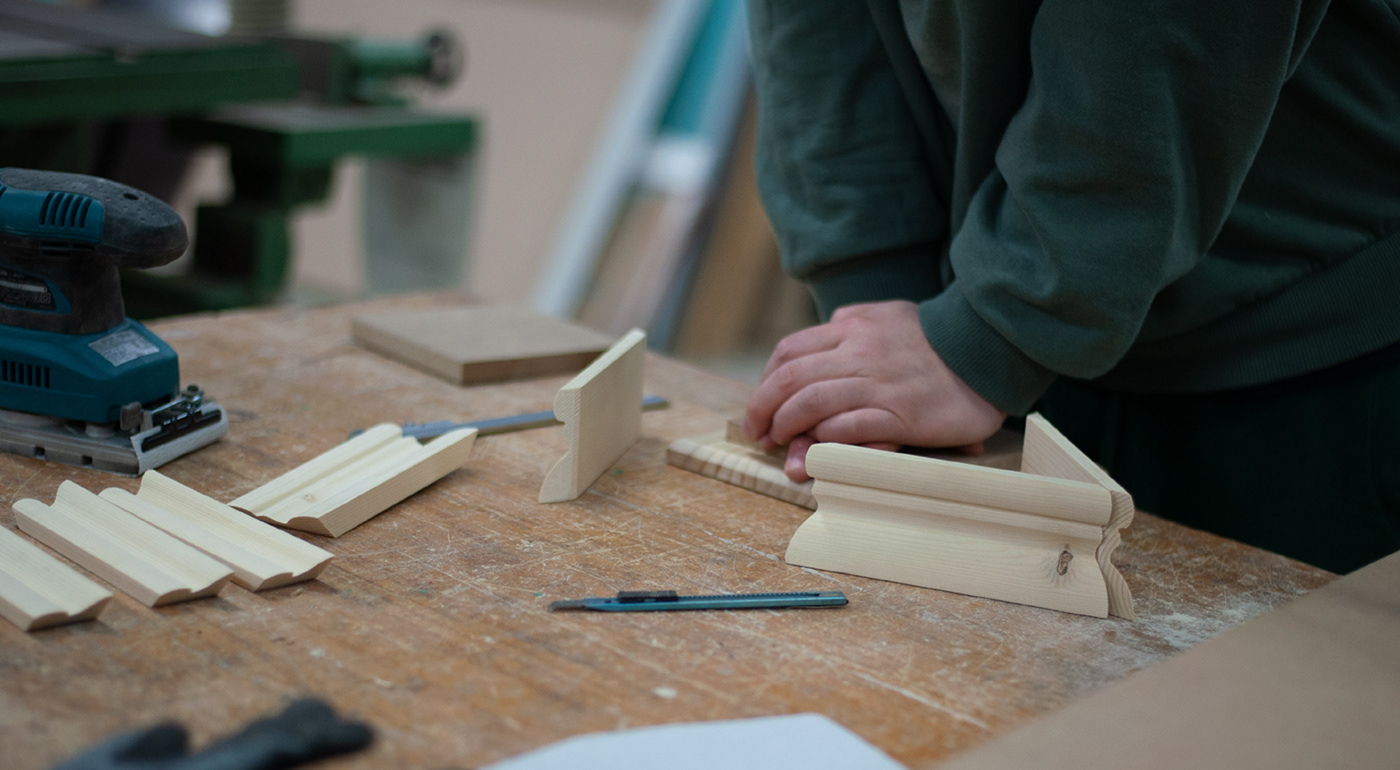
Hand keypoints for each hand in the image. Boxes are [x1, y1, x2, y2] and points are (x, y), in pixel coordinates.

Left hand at [743, 300, 1004, 480]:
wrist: (989, 350)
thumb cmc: (936, 338)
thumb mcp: (889, 313)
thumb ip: (853, 321)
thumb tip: (825, 328)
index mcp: (852, 327)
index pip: (790, 351)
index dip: (765, 382)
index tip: (761, 406)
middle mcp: (859, 353)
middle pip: (791, 379)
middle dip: (763, 409)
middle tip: (758, 433)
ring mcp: (879, 384)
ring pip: (812, 404)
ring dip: (787, 428)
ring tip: (781, 447)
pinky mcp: (901, 415)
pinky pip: (850, 428)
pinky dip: (825, 441)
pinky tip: (816, 452)